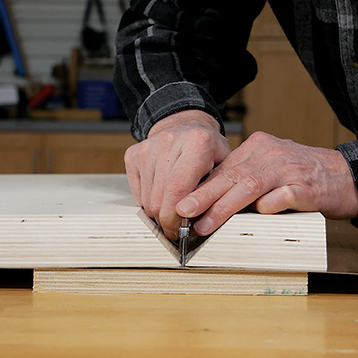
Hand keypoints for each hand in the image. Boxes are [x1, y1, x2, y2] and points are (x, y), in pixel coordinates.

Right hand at [124, 110, 230, 239]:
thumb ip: (216, 192)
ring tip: (171, 212)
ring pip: (147, 199)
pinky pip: (137, 192)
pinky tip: (161, 196)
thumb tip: (204, 223)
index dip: (176, 217)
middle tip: (175, 230)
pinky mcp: (134, 154)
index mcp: (198, 143)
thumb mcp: (224, 167)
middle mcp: (170, 141)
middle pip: (160, 198)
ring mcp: (148, 147)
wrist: (185, 126)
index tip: (180, 232)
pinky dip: (148, 202)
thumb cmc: (208, 150)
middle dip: (166, 221)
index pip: (179, 188)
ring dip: (158, 213)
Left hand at [176, 131, 357, 234]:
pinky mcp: (307, 186)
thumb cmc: (302, 176)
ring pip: (250, 185)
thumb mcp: (269, 169)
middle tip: (181, 211)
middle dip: (203, 195)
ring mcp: (289, 169)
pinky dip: (268, 206)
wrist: (347, 175)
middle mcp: (271, 154)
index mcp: (258, 148)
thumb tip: (207, 203)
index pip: (222, 168)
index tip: (180, 204)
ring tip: (204, 224)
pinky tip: (256, 217)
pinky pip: (283, 196)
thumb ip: (243, 180)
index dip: (200, 188)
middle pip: (231, 175)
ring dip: (224, 206)